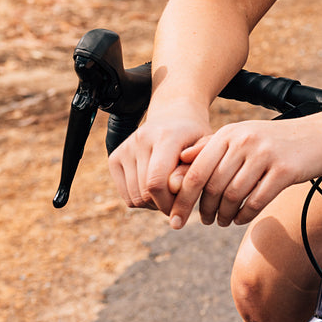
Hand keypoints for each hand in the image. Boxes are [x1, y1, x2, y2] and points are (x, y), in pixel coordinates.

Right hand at [109, 101, 210, 216]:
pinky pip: (126, 196)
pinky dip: (141, 201)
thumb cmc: (195, 138)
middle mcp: (141, 139)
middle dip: (163, 204)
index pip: (157, 181)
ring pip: (134, 198)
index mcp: (167, 136)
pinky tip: (156, 190)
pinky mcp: (115, 158)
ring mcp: (125, 148)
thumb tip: (176, 186)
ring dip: (153, 204)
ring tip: (169, 193)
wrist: (174, 116)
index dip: (168, 202)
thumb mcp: (207, 148)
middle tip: (179, 199)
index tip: (183, 205)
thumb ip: (196, 167)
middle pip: (145, 193)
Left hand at [170, 110, 321, 228]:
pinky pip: (256, 201)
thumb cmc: (278, 140)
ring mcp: (265, 155)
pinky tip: (242, 218)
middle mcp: (245, 141)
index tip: (176, 218)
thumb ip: (211, 147)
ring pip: (233, 196)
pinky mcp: (284, 171)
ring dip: (225, 215)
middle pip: (213, 187)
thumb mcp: (243, 136)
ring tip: (224, 220)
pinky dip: (245, 215)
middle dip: (205, 210)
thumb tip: (180, 161)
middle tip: (205, 221)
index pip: (196, 171)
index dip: (183, 199)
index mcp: (230, 133)